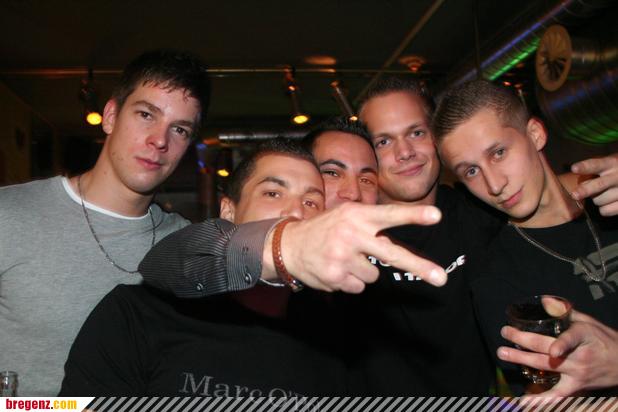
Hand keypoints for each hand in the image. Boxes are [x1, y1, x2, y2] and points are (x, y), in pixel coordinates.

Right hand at [263, 202, 446, 293]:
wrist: (288, 245)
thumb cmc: (325, 229)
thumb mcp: (346, 216)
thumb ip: (371, 226)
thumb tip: (394, 249)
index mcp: (357, 215)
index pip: (389, 214)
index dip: (413, 216)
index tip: (436, 217)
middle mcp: (351, 234)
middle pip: (392, 254)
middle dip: (419, 267)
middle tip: (441, 280)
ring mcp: (342, 257)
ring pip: (374, 275)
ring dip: (363, 270)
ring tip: (343, 258)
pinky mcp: (335, 276)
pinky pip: (359, 286)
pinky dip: (350, 280)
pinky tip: (335, 269)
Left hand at [497, 310, 617, 396]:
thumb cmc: (603, 339)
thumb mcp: (588, 322)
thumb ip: (565, 312)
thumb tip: (544, 300)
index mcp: (583, 336)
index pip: (571, 340)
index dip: (562, 346)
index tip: (553, 351)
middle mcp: (579, 356)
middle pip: (547, 350)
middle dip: (523, 340)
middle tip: (505, 333)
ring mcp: (577, 373)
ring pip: (546, 367)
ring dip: (522, 359)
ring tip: (503, 353)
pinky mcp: (576, 387)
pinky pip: (556, 395)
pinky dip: (540, 399)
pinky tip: (524, 400)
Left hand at [570, 154, 617, 215]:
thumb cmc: (614, 171)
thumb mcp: (607, 164)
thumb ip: (593, 169)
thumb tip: (575, 180)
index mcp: (611, 163)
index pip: (596, 165)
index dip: (585, 167)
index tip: (574, 168)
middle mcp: (617, 176)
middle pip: (599, 185)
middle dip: (585, 190)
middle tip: (575, 195)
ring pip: (599, 200)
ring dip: (595, 199)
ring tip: (602, 193)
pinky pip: (605, 210)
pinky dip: (603, 208)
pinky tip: (608, 202)